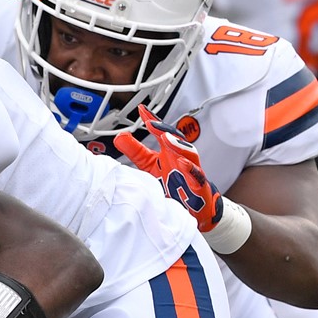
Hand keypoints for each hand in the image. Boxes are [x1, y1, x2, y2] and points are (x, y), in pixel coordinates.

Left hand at [114, 105, 223, 232]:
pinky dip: (190, 168)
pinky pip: (196, 175)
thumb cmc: (172, 183)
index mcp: (168, 151)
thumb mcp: (149, 165)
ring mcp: (190, 170)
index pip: (161, 132)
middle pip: (176, 139)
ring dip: (178, 144)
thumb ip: (135, 151)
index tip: (141, 110)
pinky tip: (181, 162)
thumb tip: (119, 136)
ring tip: (166, 138)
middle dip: (164, 129)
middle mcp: (180, 157)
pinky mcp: (198, 186)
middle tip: (151, 122)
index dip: (152, 120)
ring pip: (188, 153)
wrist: (191, 208)